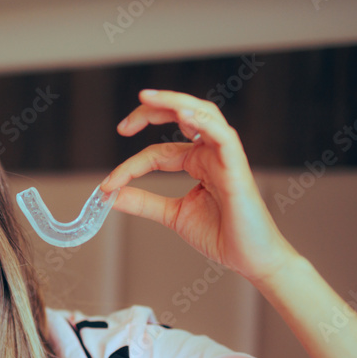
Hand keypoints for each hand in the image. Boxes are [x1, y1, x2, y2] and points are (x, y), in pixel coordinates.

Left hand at [104, 89, 299, 285]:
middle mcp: (211, 153)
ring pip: (202, 114)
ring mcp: (225, 156)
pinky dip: (202, 121)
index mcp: (197, 162)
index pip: (157, 153)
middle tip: (123, 125)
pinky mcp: (237, 166)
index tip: (107, 185)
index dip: (130, 167)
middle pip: (181, 116)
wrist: (249, 258)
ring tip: (146, 99)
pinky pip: (222, 135)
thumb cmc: (221, 234)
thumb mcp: (172, 215)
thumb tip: (110, 195)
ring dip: (174, 102)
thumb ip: (143, 202)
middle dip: (151, 111)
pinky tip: (182, 113)